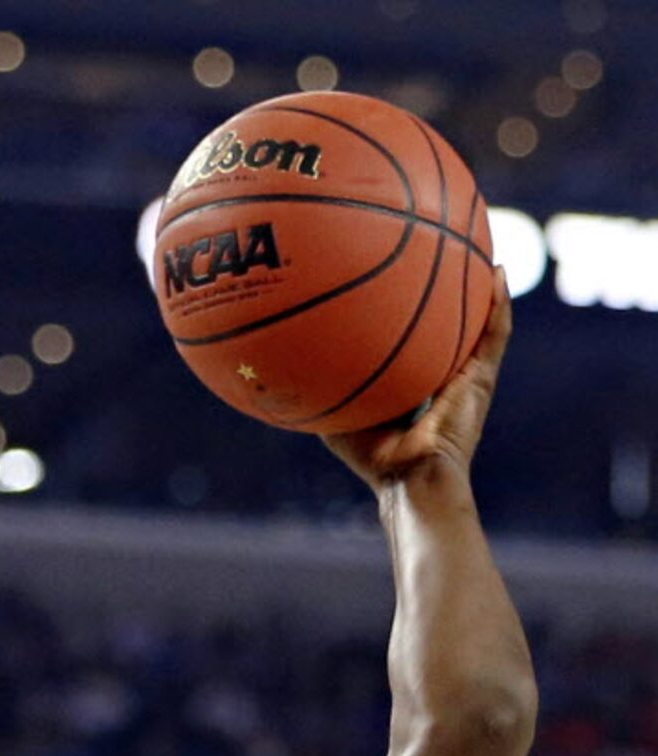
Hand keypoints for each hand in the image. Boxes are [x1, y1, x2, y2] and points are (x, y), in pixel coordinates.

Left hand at [326, 268, 512, 492]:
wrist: (410, 476)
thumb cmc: (372, 456)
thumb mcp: (337, 416)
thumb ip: (321, 390)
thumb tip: (289, 364)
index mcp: (415, 385)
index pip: (415, 343)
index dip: (410, 316)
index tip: (399, 279)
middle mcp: (444, 377)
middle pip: (449, 327)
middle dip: (448, 292)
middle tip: (444, 250)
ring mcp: (468, 377)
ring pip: (480, 323)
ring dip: (481, 287)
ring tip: (479, 247)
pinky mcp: (483, 379)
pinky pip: (495, 333)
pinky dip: (498, 303)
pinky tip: (496, 272)